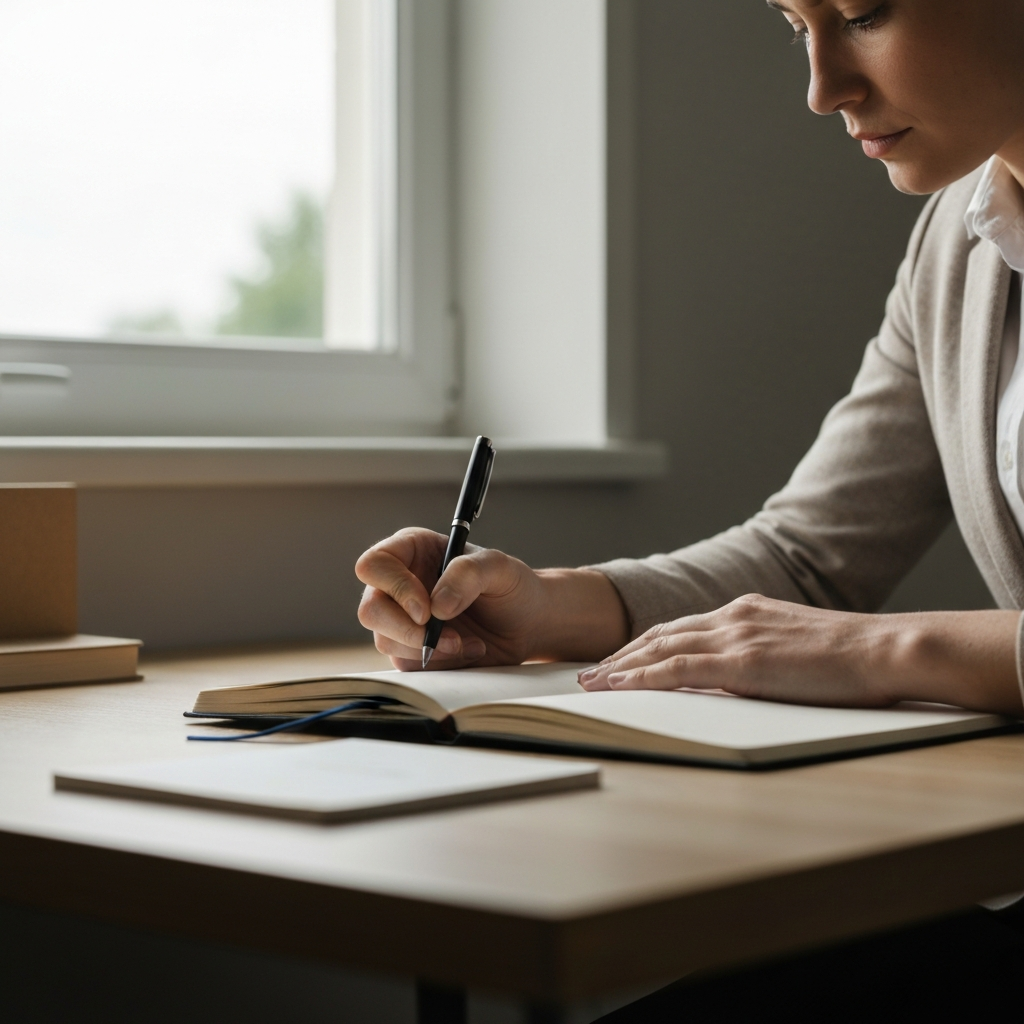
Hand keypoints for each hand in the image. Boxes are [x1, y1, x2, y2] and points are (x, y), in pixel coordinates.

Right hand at [356, 528, 628, 670]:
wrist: (528, 623)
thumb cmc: (512, 587)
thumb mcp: (500, 568)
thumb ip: (468, 574)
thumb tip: (436, 606)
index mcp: (411, 551)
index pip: (374, 565)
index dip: (394, 588)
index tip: (427, 610)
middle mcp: (399, 584)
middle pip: (371, 610)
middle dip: (408, 630)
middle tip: (452, 637)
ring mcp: (401, 619)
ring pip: (385, 641)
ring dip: (431, 650)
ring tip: (471, 642)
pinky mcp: (410, 650)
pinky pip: (406, 664)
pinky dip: (440, 663)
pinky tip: (469, 651)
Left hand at [578, 594, 1023, 714]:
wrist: (886, 649)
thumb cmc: (854, 658)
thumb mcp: (797, 648)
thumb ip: (762, 655)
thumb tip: (738, 677)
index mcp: (747, 611)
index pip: (682, 628)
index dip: (646, 645)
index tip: (621, 660)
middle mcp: (733, 615)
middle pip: (660, 634)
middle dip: (622, 655)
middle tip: (592, 674)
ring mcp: (734, 634)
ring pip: (658, 648)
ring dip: (620, 667)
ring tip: (592, 684)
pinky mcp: (740, 660)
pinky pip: (674, 668)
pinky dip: (639, 677)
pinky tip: (617, 687)